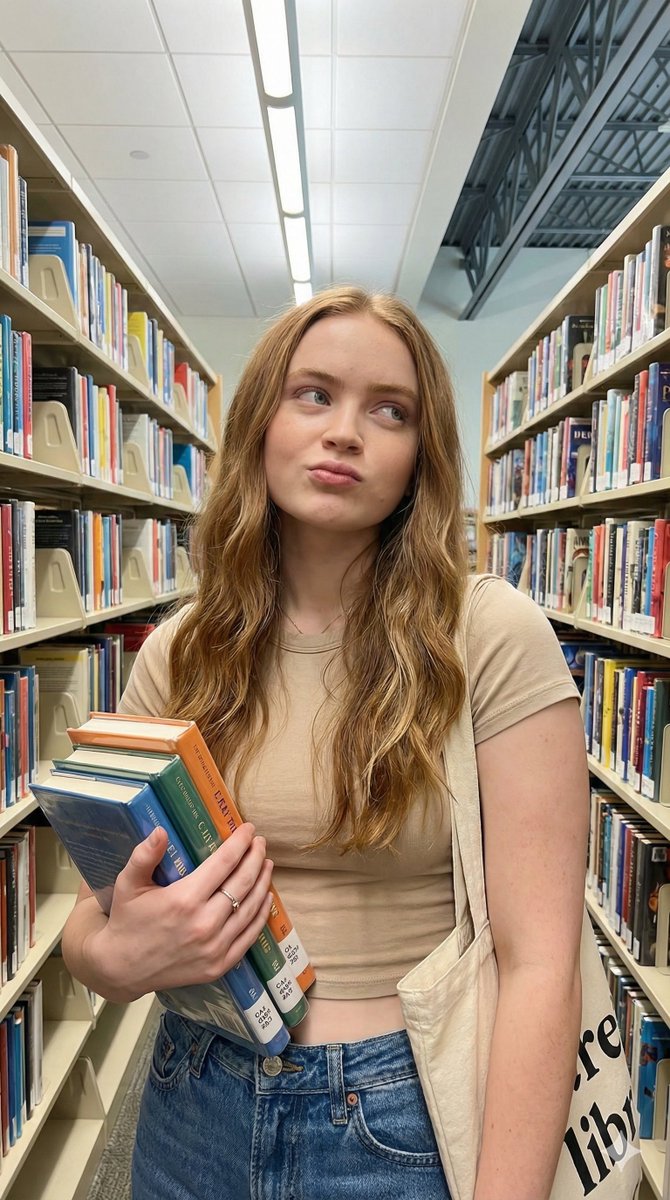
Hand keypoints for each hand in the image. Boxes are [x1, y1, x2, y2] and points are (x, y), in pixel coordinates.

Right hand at [85, 823, 273, 1000]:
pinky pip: (249, 936)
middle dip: (255, 858)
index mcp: (184, 900)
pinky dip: (261, 915)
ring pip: (250, 908)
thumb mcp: (128, 885)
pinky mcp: (219, 965)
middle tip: (260, 842)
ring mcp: (214, 947)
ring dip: (263, 883)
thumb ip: (144, 856)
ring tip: (266, 864)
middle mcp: (204, 923)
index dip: (240, 843)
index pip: (224, 863)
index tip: (249, 829)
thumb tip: (161, 831)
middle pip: (243, 883)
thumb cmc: (127, 920)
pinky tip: (265, 898)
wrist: (122, 968)